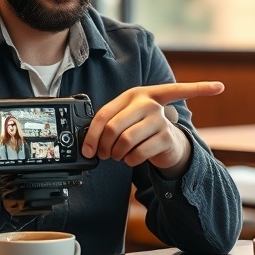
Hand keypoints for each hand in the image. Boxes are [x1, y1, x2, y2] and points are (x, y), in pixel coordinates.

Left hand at [81, 81, 224, 175]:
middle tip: (104, 154)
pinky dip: (130, 160)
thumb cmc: (141, 129)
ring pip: (126, 140)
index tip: (86, 151)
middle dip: (103, 146)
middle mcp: (148, 103)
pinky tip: (132, 158)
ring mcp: (159, 118)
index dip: (91, 135)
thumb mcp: (125, 119)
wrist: (168, 141)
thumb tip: (88, 146)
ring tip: (118, 155)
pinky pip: (139, 152)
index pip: (103, 114)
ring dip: (117, 154)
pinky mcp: (166, 136)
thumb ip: (107, 124)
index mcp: (133, 95)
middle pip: (112, 127)